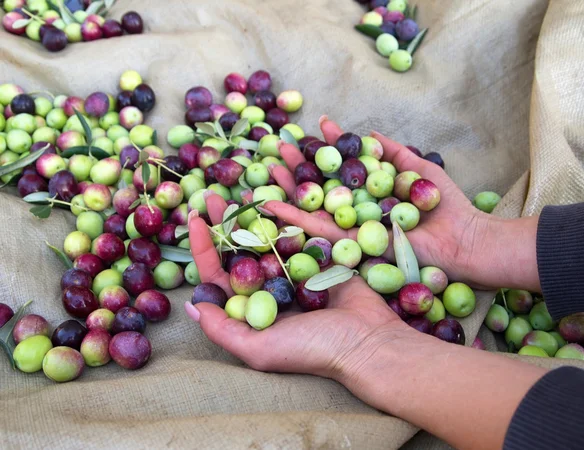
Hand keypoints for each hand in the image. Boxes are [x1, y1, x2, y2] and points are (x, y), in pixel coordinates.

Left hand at [186, 195, 545, 449]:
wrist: (368, 344)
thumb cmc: (313, 351)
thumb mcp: (259, 349)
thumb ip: (222, 330)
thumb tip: (191, 305)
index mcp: (256, 305)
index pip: (222, 273)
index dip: (205, 247)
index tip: (193, 220)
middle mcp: (276, 283)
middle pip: (243, 247)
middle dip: (226, 222)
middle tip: (211, 196)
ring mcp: (302, 266)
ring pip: (273, 232)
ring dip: (254, 210)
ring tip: (237, 186)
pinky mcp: (328, 253)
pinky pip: (305, 228)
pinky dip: (289, 213)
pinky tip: (271, 199)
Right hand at [263, 116, 490, 286]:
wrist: (463, 240)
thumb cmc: (448, 206)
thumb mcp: (419, 169)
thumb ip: (393, 153)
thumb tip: (370, 132)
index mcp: (373, 193)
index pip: (345, 167)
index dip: (330, 146)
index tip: (318, 124)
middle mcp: (359, 211)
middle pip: (322, 187)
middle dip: (300, 166)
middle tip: (279, 147)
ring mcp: (352, 228)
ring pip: (312, 208)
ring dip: (288, 189)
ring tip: (267, 167)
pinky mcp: (350, 245)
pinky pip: (316, 231)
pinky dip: (291, 219)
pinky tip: (270, 205)